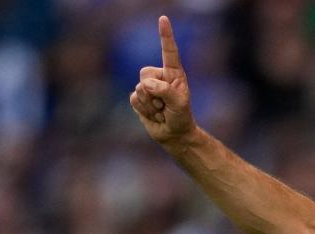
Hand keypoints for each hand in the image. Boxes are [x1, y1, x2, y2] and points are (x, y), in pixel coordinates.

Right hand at [129, 16, 196, 147]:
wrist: (173, 134)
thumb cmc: (181, 117)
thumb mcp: (179, 104)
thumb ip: (165, 91)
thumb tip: (146, 85)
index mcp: (174, 72)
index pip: (169, 51)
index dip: (165, 35)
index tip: (163, 19)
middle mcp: (160, 76)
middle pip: (145, 73)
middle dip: (154, 92)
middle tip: (165, 105)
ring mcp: (148, 87)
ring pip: (139, 89)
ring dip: (150, 104)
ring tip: (161, 111)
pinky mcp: (139, 98)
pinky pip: (133, 99)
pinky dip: (143, 110)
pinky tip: (153, 114)